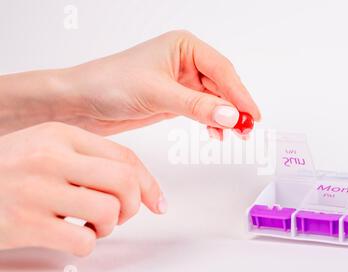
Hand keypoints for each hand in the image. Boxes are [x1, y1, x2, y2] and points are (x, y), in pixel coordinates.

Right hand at [0, 122, 163, 255]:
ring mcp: (37, 190)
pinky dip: (86, 244)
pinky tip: (71, 236)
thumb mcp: (48, 150)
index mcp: (61, 135)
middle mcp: (51, 157)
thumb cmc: (8, 172)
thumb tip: (140, 188)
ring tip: (90, 224)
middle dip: (131, 205)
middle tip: (118, 213)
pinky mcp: (27, 223)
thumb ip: (90, 162)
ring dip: (107, 226)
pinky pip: (83, 240)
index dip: (147, 183)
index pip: (124, 156)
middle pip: (123, 182)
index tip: (156, 202)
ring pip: (108, 211)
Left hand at [61, 30, 260, 135]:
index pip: (221, 70)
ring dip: (225, 117)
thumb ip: (196, 105)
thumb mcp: (157, 93)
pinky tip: (216, 134)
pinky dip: (210, 122)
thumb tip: (230, 115)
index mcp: (183, 47)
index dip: (239, 93)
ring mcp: (180, 82)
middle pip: (222, 85)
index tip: (252, 114)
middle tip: (248, 128)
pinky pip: (201, 110)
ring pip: (214, 99)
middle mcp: (185, 62)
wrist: (82, 101)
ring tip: (238, 135)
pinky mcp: (174, 99)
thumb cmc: (110, 83)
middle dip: (235, 107)